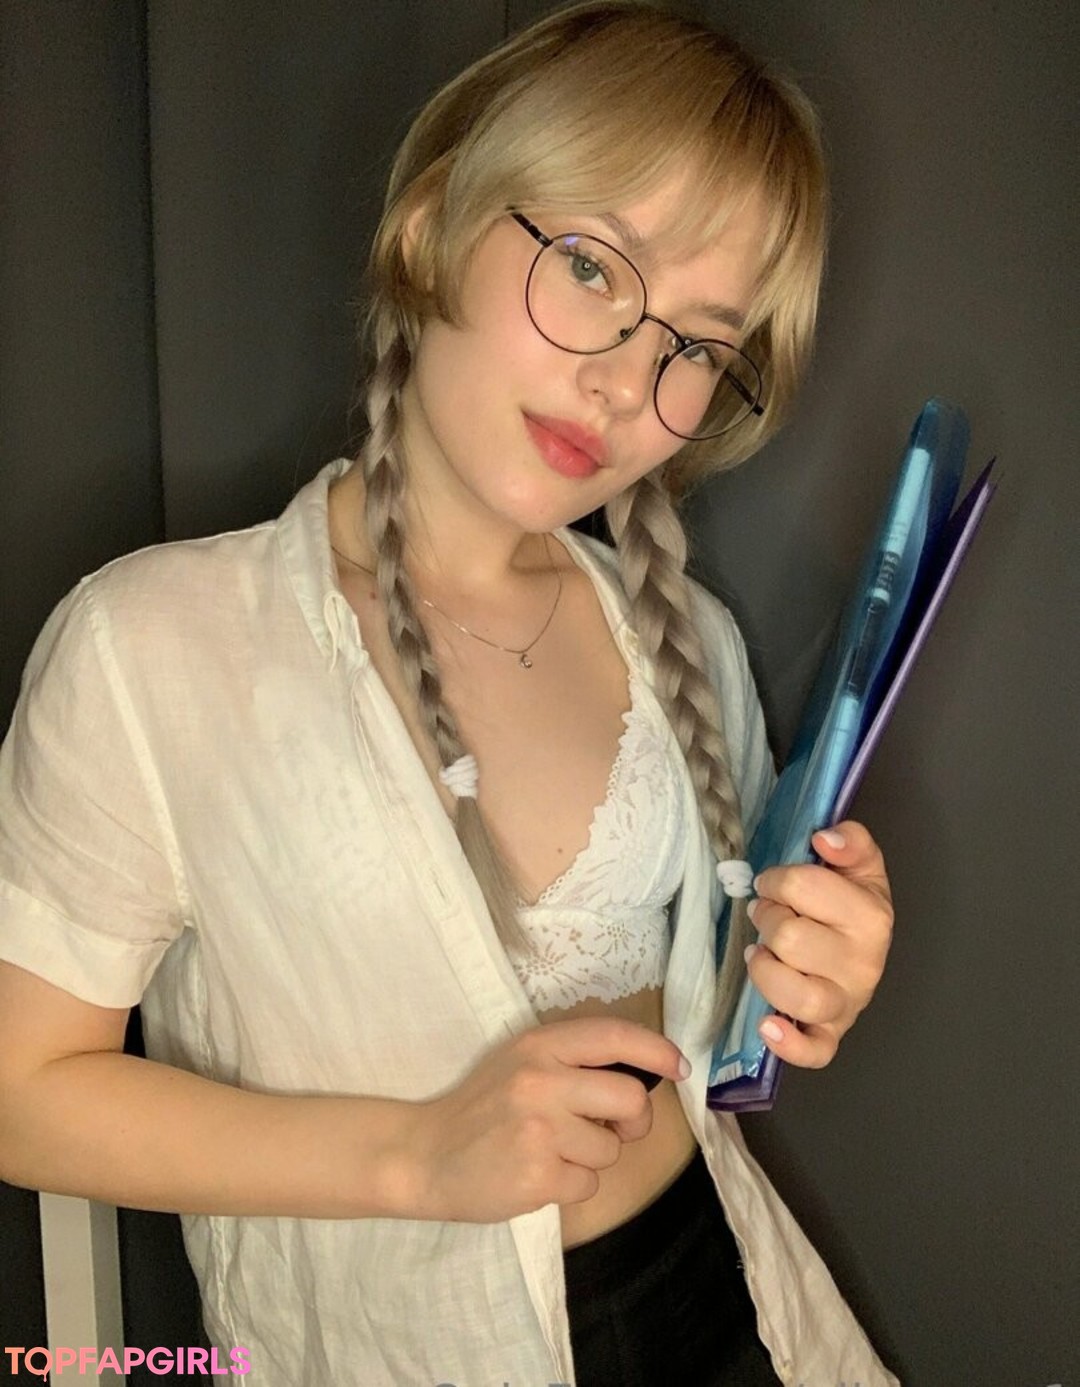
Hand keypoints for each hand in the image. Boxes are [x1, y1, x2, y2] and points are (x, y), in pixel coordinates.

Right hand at [402, 1016, 688, 1222]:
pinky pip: (588, 1183)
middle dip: (634, 1121)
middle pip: (630, 1098)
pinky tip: (538, 1175)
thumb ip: (572, 1062)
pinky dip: (571, 1185)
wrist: (424, 1154)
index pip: (613, 1036)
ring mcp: (540, 1129)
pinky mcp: (537, 1175)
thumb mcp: (521, 1063)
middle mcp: (541, 1080)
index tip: (678, 1067)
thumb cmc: (482, 1108)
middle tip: (616, 1128)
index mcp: (539, 1045)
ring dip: (593, 1158)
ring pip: (611, 1148)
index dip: (656, 1050)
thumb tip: (642, 1075)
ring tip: (552, 1152)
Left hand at [744, 819, 893, 1069]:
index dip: (776, 881)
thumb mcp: (860, 866)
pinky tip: (767, 1023)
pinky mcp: (831, 1034)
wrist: (866, 950)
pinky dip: (788, 1043)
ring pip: (799, 995)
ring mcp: (848, 1004)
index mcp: (871, 917)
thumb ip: (852, 841)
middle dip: (766, 919)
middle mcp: (863, 964)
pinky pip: (814, 1052)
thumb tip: (826, 838)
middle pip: (791, 938)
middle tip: (765, 915)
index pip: (803, 888)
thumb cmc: (851, 905)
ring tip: (760, 953)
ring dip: (766, 970)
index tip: (772, 884)